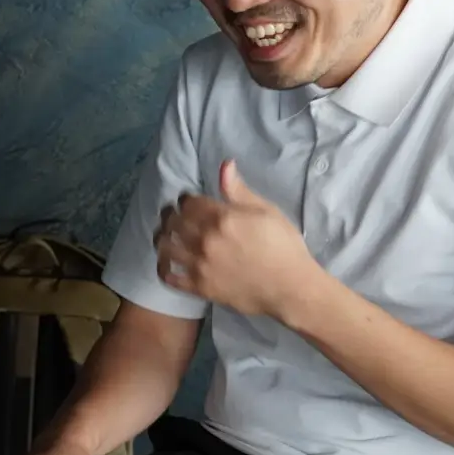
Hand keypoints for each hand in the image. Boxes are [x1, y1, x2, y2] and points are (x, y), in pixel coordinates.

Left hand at [155, 159, 319, 318]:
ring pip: (164, 246)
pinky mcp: (198, 287)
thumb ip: (240, 191)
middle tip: (173, 214)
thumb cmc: (284, 247)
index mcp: (222, 218)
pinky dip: (163, 267)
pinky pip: (168, 277)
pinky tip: (166, 262)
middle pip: (173, 222)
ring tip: (166, 235)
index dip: (185, 199)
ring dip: (162, 237)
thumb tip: (224, 165)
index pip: (189, 202)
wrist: (291, 289)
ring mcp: (199, 265)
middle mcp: (205, 240)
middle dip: (170, 214)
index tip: (187, 200)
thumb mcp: (267, 212)